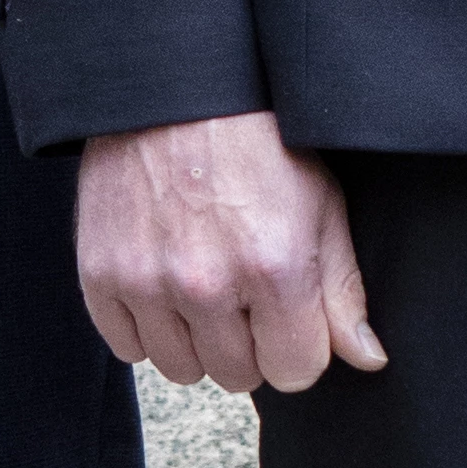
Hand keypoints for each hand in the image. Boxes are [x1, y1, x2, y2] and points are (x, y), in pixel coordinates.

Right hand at [75, 112, 387, 398]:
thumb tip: (367, 358)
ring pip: (181, 369)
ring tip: (202, 287)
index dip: (297, 346)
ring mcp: (147, 282)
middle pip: (238, 376)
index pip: (294, 372)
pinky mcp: (100, 274)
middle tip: (244, 290)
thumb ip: (342, 291)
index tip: (288, 314)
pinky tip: (163, 284)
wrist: (173, 90)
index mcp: (275, 268)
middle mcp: (207, 284)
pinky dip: (146, 327)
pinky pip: (127, 348)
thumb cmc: (257, 142)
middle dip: (249, 344)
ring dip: (196, 341)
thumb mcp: (321, 205)